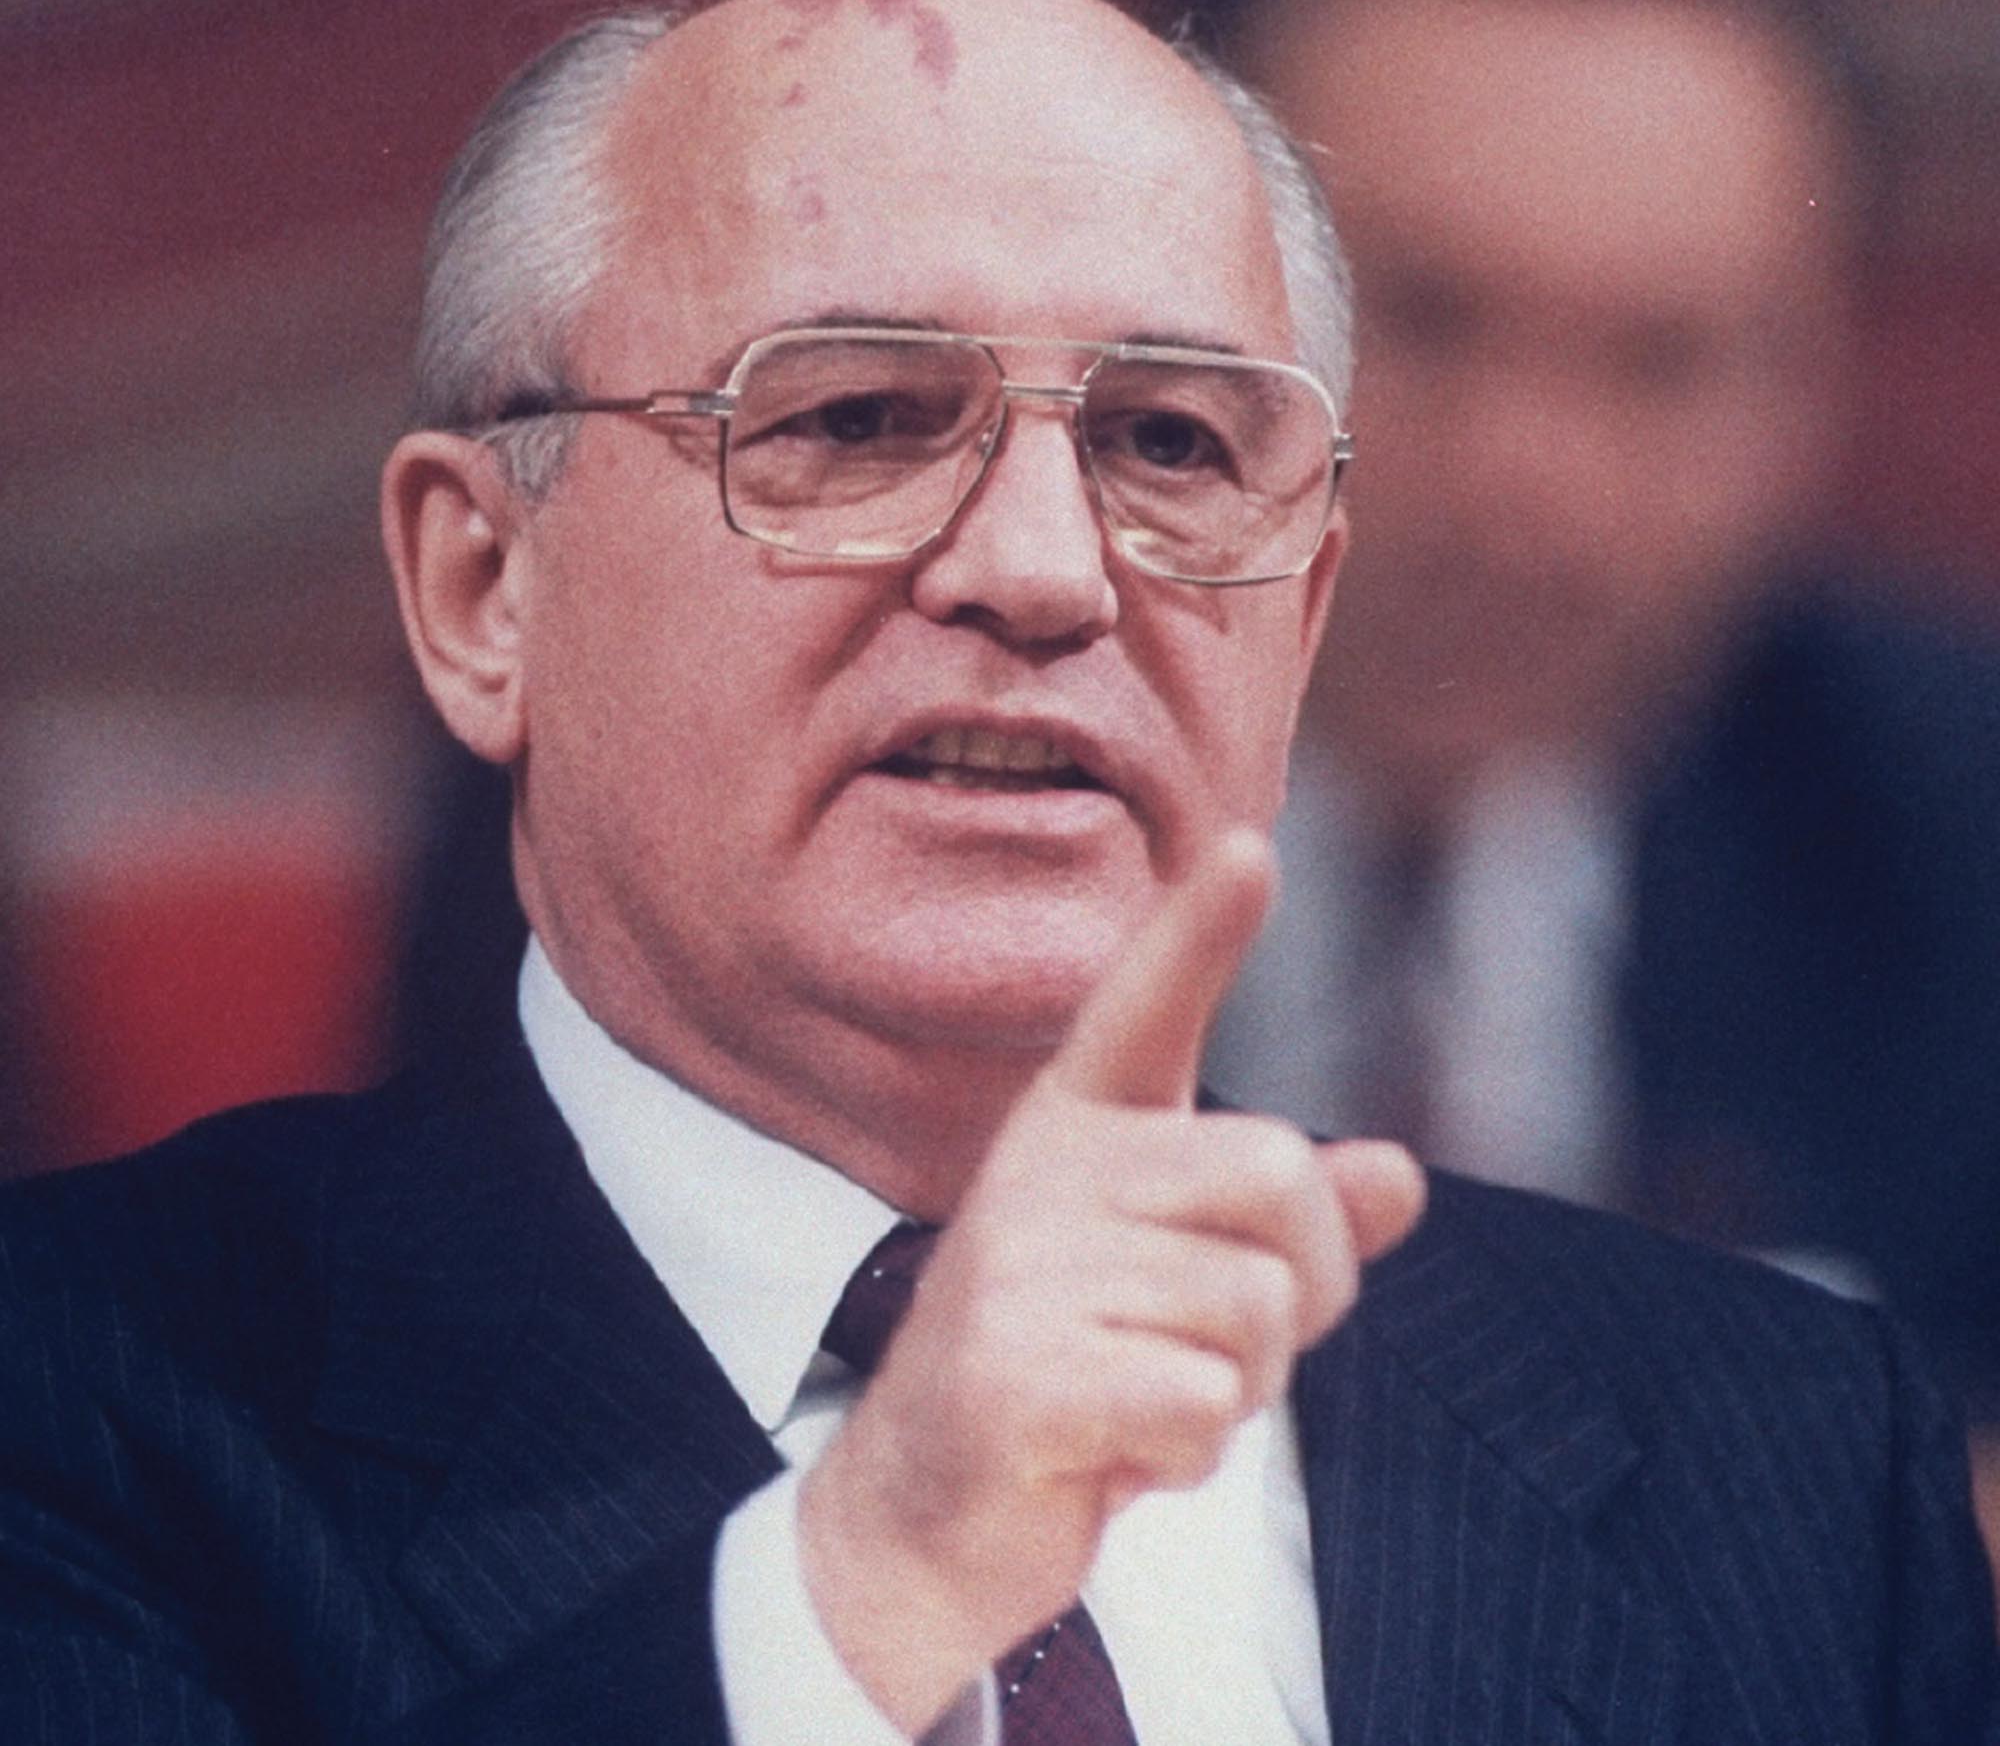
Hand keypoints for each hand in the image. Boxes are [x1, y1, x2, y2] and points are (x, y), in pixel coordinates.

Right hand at [797, 828, 1425, 1733]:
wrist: (923, 1519)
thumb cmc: (1078, 1377)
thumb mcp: (1192, 1288)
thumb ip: (1291, 1227)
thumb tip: (1402, 1173)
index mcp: (1076, 1132)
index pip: (1143, 1012)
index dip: (1198, 931)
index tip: (1250, 847)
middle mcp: (1041, 1173)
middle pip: (1274, 1175)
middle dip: (1297, 1289)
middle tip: (1217, 1350)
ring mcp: (1016, 1269)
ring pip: (1251, 1306)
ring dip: (1236, 1391)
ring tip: (1143, 1403)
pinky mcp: (1012, 1374)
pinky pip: (1201, 1401)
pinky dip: (1188, 1456)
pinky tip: (1111, 1457)